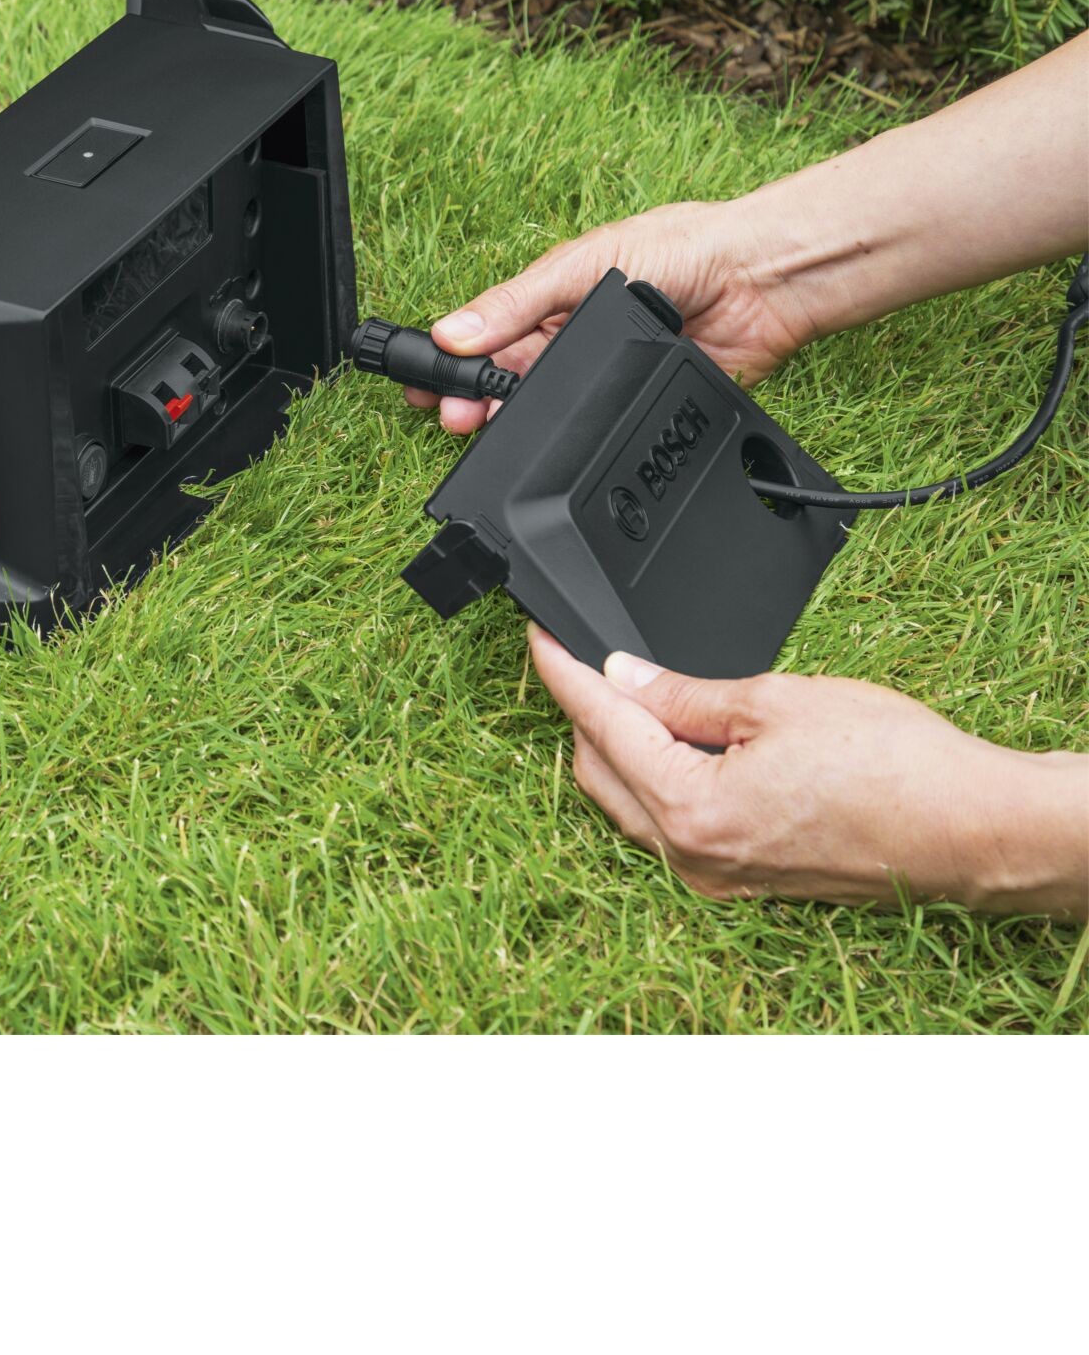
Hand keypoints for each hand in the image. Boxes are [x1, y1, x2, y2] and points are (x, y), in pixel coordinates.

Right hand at [409, 200, 815, 432]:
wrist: (761, 278)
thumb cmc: (683, 246)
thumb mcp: (584, 264)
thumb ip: (520, 300)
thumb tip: (457, 330)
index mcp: (552, 299)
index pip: (489, 335)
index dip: (455, 363)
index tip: (425, 386)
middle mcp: (573, 340)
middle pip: (507, 379)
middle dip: (474, 400)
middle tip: (453, 417)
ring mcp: (604, 376)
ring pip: (544, 409)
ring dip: (512, 421)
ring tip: (485, 429)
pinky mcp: (637, 405)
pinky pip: (594, 430)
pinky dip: (567, 438)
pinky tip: (545, 442)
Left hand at [529, 625, 1088, 915]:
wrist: (976, 830)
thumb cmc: (897, 768)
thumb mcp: (775, 701)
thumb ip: (684, 693)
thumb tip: (624, 675)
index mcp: (690, 809)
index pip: (600, 724)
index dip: (563, 671)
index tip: (540, 637)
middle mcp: (693, 856)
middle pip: (600, 768)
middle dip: (586, 709)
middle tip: (586, 655)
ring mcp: (717, 876)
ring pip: (631, 800)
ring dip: (621, 746)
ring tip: (634, 688)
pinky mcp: (745, 880)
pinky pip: (672, 823)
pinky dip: (661, 777)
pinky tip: (680, 739)